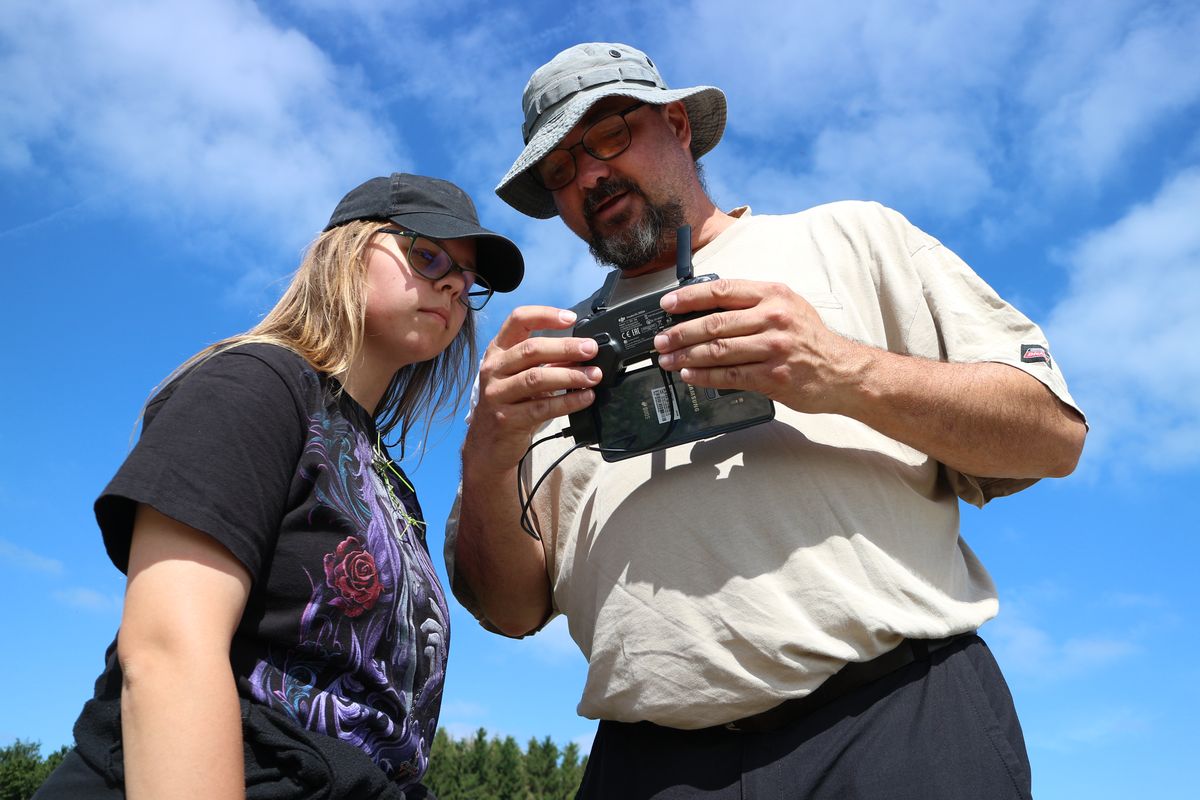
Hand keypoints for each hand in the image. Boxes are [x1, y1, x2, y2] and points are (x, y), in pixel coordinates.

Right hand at [467, 305, 602, 467]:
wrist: (487, 446)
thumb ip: (548, 362)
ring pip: (537, 378)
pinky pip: (542, 407)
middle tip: (591, 350)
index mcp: (498, 351)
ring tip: (594, 376)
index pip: (518, 321)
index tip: (571, 318)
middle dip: (566, 347)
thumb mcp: (524, 378)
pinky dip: (568, 402)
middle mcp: (493, 369)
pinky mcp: (507, 418)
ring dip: (570, 375)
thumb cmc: (509, 405)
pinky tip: (585, 398)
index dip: (545, 315)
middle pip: (531, 350)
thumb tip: (583, 351)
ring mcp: (497, 394)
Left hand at [652, 279, 864, 413]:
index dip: (689, 297)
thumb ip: (753, 304)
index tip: (667, 304)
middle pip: (714, 323)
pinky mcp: (773, 376)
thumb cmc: (811, 339)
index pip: (722, 291)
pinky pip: (729, 375)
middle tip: (660, 339)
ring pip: (717, 350)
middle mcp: (773, 318)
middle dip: (679, 332)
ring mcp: (773, 347)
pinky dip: (704, 376)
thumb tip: (707, 309)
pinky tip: (689, 375)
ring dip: (686, 356)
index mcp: (773, 295)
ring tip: (667, 359)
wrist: (844, 371)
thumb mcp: (788, 307)